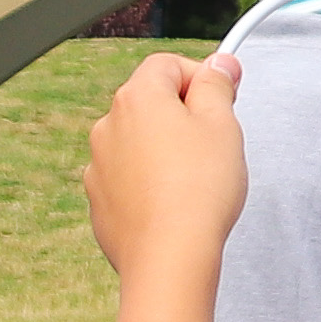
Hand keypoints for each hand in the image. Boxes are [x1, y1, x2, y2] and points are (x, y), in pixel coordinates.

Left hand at [85, 48, 250, 286]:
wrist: (169, 258)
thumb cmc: (199, 190)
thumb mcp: (222, 124)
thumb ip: (217, 85)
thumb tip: (219, 64)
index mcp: (137, 97)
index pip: (168, 65)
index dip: (201, 77)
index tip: (222, 99)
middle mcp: (107, 126)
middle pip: (149, 104)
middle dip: (182, 116)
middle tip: (214, 144)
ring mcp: (98, 165)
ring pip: (137, 143)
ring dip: (163, 151)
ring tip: (194, 180)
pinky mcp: (98, 201)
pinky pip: (127, 179)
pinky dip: (147, 183)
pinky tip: (173, 203)